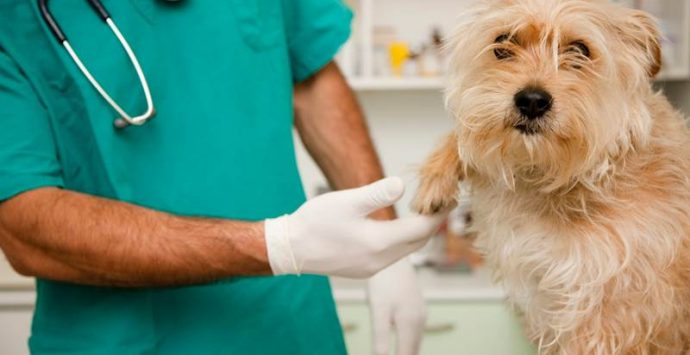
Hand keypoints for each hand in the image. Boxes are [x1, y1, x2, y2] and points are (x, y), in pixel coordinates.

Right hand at [264, 177, 443, 277]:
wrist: (290, 249)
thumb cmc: (315, 222)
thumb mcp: (347, 201)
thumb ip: (377, 193)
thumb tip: (402, 185)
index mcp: (379, 243)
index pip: (421, 229)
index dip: (438, 214)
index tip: (449, 198)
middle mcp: (380, 260)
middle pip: (417, 243)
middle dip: (432, 224)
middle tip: (441, 203)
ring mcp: (371, 268)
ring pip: (405, 251)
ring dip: (416, 234)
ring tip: (422, 213)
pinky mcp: (362, 270)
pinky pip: (391, 256)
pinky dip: (401, 242)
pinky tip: (396, 229)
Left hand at [368, 258, 425, 354]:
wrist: (395, 257)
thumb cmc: (383, 282)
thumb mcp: (378, 309)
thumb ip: (381, 334)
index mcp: (410, 324)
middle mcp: (419, 321)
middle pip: (413, 351)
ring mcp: (421, 314)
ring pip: (415, 342)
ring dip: (407, 352)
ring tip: (396, 353)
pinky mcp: (419, 308)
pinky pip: (415, 332)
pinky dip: (408, 342)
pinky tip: (400, 343)